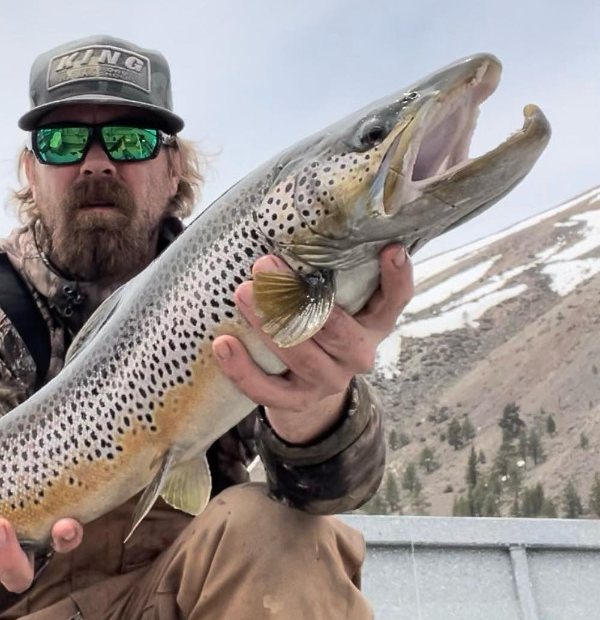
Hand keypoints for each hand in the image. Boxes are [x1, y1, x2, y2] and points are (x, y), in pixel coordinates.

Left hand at [214, 244, 413, 443]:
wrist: (308, 384)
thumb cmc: (321, 323)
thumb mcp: (340, 299)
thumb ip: (335, 269)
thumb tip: (306, 218)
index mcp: (374, 323)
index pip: (395, 300)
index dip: (397, 277)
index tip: (389, 248)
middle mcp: (358, 354)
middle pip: (334, 328)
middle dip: (297, 297)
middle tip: (265, 265)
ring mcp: (328, 381)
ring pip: (299, 356)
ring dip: (267, 324)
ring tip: (241, 293)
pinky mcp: (298, 401)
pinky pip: (268, 391)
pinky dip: (243, 369)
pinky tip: (224, 344)